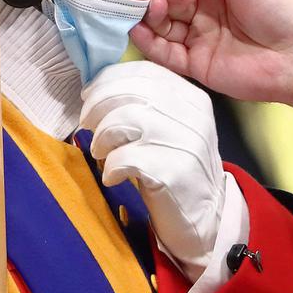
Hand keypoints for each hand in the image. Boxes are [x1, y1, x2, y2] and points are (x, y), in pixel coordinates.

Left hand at [80, 60, 226, 280]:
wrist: (205, 219)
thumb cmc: (177, 170)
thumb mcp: (171, 129)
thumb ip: (148, 104)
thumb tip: (99, 87)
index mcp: (193, 99)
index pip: (145, 72)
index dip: (108, 80)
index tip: (89, 96)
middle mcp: (194, 116)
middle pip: (132, 92)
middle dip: (98, 105)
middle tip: (87, 125)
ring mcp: (186, 144)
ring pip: (126, 119)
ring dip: (102, 137)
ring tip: (100, 153)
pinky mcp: (174, 173)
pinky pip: (126, 157)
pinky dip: (111, 167)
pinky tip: (113, 177)